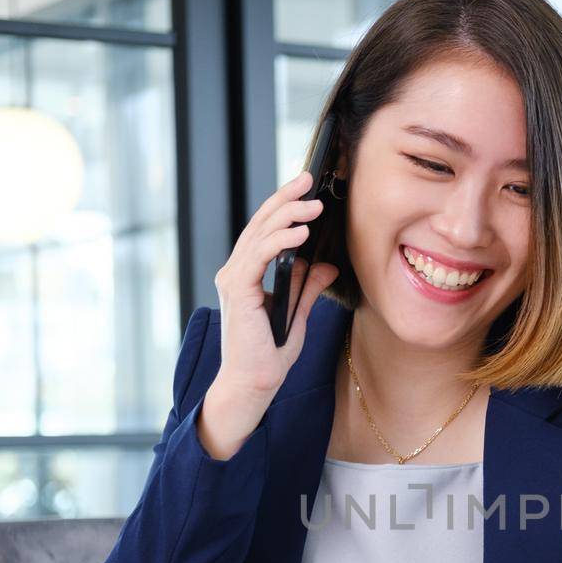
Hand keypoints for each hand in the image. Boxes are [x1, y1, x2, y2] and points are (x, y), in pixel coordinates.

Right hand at [200, 170, 341, 459]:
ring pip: (260, 234)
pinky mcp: (238, 290)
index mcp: (247, 273)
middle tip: (310, 179)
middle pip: (261, 223)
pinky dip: (279, 241)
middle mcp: (236, 271)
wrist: (254, 383)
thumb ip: (307, 286)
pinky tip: (301, 233)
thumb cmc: (270, 353)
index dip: (284, 205)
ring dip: (288, 215)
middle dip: (286, 198)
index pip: (265, 230)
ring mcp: (234, 279)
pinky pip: (259, 255)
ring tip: (314, 205)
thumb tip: (327, 264)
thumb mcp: (297, 312)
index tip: (307, 188)